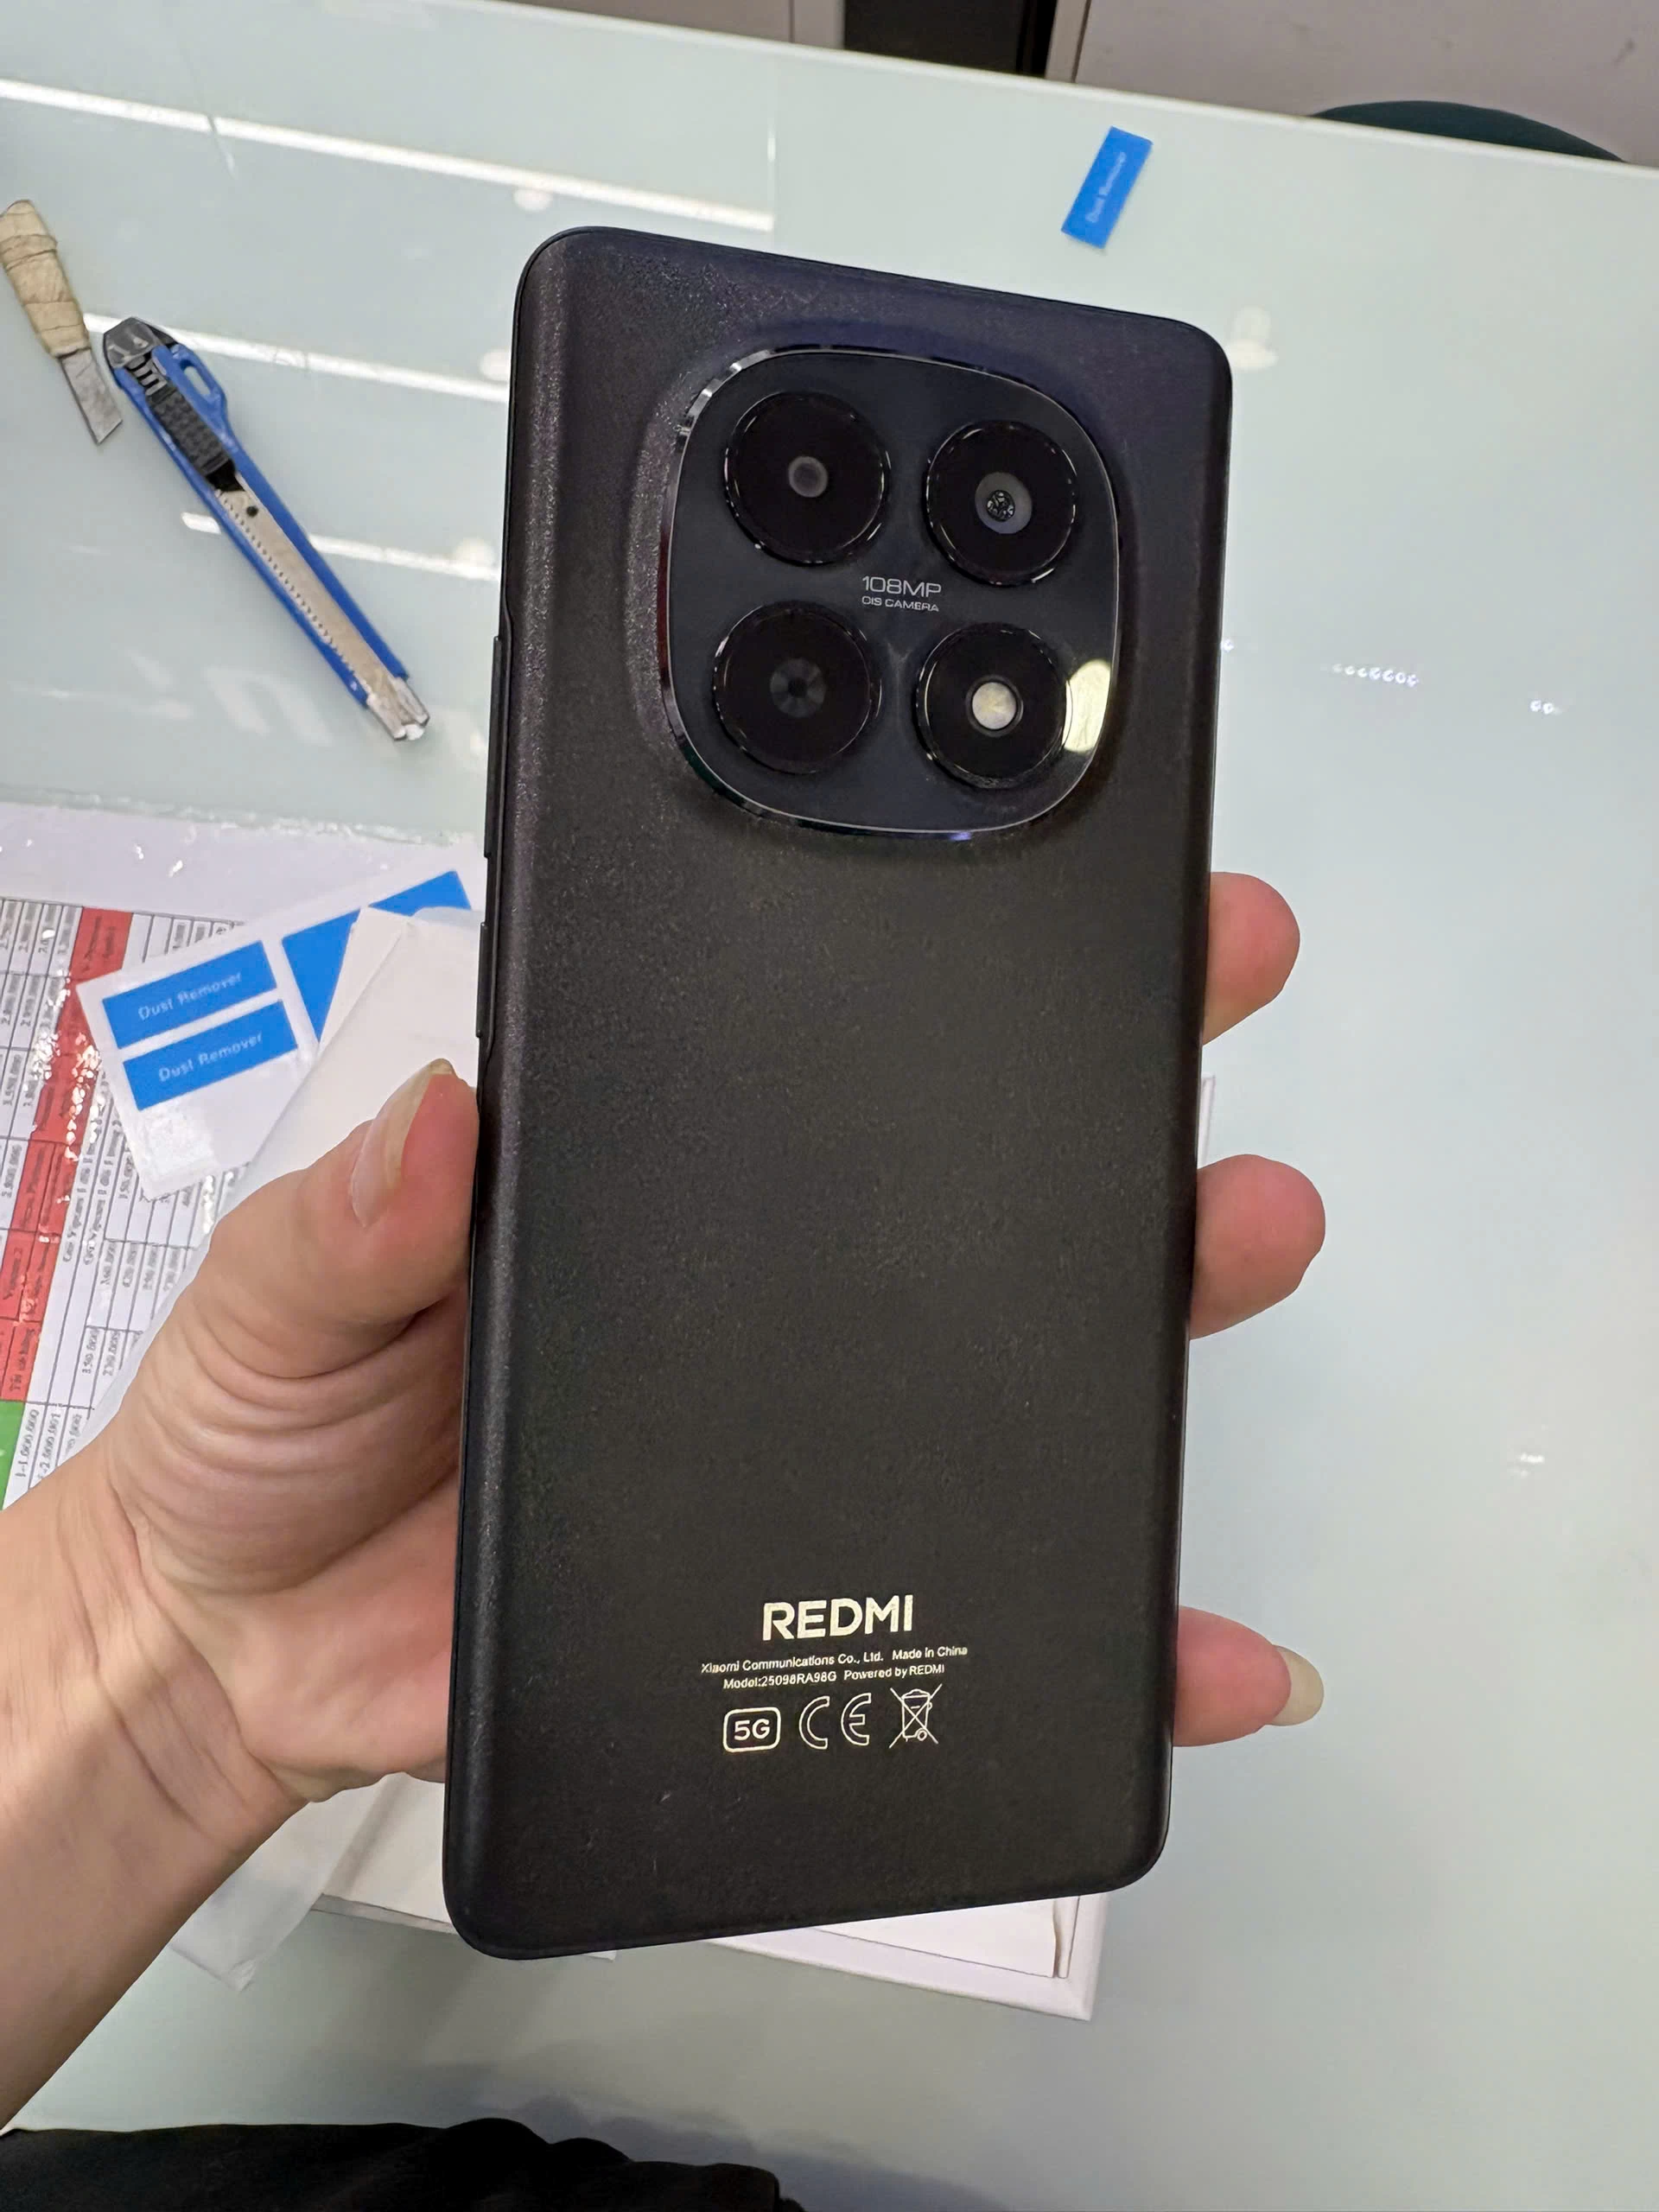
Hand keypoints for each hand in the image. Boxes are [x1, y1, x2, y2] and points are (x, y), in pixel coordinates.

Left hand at [80, 872, 1321, 1806]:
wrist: (256, 1661)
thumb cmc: (267, 1434)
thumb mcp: (277, 1292)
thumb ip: (349, 1220)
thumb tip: (447, 1123)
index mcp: (650, 1181)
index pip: (822, 1045)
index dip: (941, 956)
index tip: (1059, 864)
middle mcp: (769, 1290)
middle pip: (980, 1174)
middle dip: (1120, 1061)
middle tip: (1215, 973)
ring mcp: (819, 1436)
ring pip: (1034, 1359)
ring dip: (1167, 1296)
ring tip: (1247, 1237)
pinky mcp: (831, 1597)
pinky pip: (1006, 1612)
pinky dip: (1124, 1635)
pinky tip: (1203, 1640)